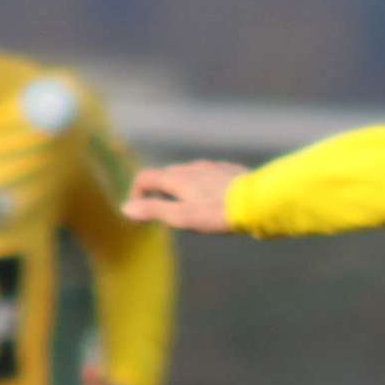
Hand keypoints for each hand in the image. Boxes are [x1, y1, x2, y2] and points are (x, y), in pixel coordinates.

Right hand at [126, 161, 248, 231]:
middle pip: (166, 175)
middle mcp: (192, 167)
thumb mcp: (183, 217)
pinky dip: (201, 186)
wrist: (258, 202)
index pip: (146, 177)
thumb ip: (154, 211)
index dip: (137, 192)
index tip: (140, 210)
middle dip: (159, 192)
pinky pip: (208, 176)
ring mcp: (212, 167)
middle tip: (164, 213)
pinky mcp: (228, 171)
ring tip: (189, 208)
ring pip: (188, 174)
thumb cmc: (219, 213)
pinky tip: (213, 200)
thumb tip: (126, 208)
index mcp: (178, 178)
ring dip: (181, 189)